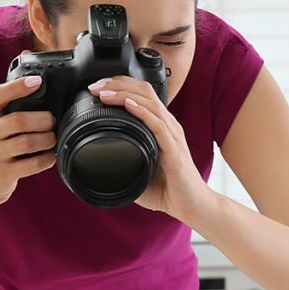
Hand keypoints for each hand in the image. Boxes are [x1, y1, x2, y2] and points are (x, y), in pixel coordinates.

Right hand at [0, 76, 56, 209]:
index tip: (37, 82)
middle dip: (42, 120)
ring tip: (52, 139)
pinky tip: (50, 157)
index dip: (17, 87)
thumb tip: (33, 75)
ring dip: (46, 140)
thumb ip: (8, 106)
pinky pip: (30, 164)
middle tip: (52, 121)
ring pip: (26, 142)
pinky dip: (46, 159)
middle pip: (18, 120)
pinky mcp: (2, 172)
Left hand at [89, 77, 214, 223]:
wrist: (193, 206)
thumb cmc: (171, 189)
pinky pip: (158, 125)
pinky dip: (141, 113)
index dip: (119, 85)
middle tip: (95, 87)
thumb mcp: (141, 170)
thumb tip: (98, 164)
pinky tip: (128, 106)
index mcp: (161, 127)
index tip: (97, 88)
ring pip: (149, 103)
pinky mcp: (174, 150)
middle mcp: (169, 126)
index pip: (142, 94)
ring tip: (105, 94)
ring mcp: (173, 136)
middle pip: (144, 91)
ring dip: (124, 95)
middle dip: (117, 84)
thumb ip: (124, 162)